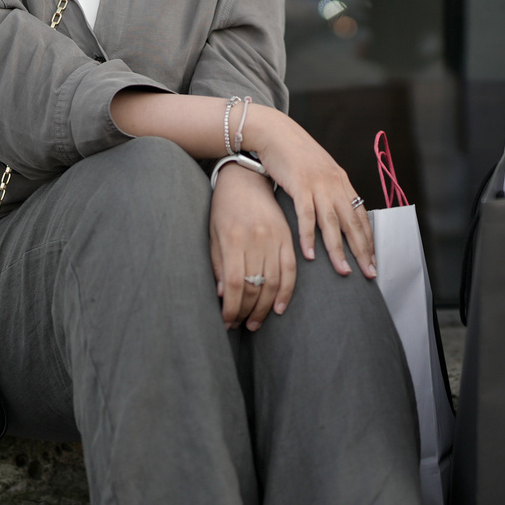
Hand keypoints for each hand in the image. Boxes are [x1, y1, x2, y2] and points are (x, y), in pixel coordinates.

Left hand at [209, 164, 294, 330]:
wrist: (246, 179)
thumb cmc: (223, 208)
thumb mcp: (213, 233)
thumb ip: (218, 264)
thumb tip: (223, 296)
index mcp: (233, 238)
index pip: (234, 283)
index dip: (231, 307)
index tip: (227, 322)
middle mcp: (257, 239)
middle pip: (255, 286)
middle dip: (246, 312)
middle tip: (240, 326)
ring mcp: (275, 238)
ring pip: (274, 282)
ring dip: (265, 308)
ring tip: (256, 323)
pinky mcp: (287, 237)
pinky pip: (291, 270)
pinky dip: (287, 292)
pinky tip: (279, 308)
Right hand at [241, 106, 374, 279]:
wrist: (275, 132)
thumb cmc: (294, 153)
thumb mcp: (318, 171)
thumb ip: (328, 190)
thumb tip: (334, 213)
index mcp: (341, 181)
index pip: (360, 216)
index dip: (367, 239)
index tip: (372, 259)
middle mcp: (334, 184)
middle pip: (352, 223)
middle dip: (362, 250)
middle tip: (369, 272)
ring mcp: (318, 184)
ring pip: (332, 224)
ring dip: (338, 250)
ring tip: (343, 271)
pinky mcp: (300, 185)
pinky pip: (307, 216)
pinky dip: (309, 237)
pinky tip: (310, 254)